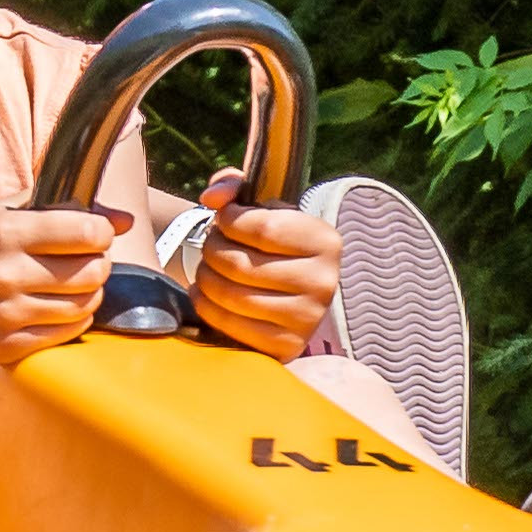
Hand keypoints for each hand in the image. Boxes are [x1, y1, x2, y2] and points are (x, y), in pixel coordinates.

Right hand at [0, 201, 121, 367]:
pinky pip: (67, 333)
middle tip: (83, 261)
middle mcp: (2, 274)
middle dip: (98, 264)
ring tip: (70, 283)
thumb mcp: (10, 213)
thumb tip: (126, 221)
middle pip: (93, 272)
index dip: (102, 233)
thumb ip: (68, 208)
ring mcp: (2, 315)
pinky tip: (55, 306)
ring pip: (85, 306)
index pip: (88, 233)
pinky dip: (73, 319)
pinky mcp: (2, 347)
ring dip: (88, 293)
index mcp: (5, 232)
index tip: (94, 234)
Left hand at [185, 182, 339, 362]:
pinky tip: (205, 293)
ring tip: (207, 267)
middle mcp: (324, 281)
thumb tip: (213, 197)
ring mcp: (308, 318)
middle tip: (210, 246)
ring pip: (231, 294)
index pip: (263, 228)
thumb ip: (233, 186)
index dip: (228, 221)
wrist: (283, 291)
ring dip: (205, 276)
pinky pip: (230, 324)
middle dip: (212, 249)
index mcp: (326, 241)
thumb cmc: (267, 243)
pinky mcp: (287, 346)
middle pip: (241, 263)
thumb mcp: (258, 206)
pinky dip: (206, 306)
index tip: (223, 220)